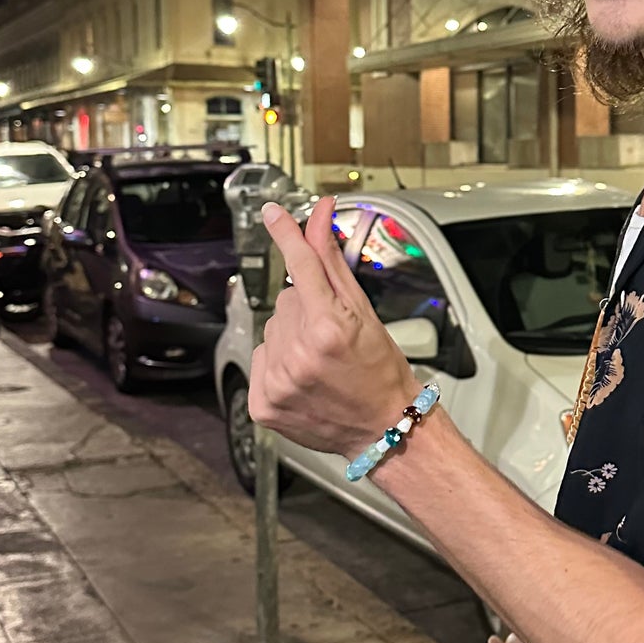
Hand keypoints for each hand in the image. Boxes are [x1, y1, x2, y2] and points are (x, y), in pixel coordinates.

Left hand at [248, 196, 419, 460]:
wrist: (383, 428)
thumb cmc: (381, 372)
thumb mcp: (365, 313)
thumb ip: (332, 263)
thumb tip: (320, 218)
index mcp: (329, 329)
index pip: (301, 266)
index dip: (287, 235)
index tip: (272, 214)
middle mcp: (299, 355)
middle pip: (286, 302)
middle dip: (306, 311)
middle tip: (331, 336)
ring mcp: (278, 382)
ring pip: (271, 330)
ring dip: (291, 338)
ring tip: (319, 361)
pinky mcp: (263, 403)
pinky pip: (260, 359)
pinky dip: (278, 364)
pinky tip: (303, 378)